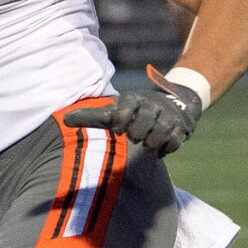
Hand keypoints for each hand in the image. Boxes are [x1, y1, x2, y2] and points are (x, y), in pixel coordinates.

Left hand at [63, 66, 206, 155]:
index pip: (123, 114)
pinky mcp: (182, 126)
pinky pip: (173, 143)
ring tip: (147, 141)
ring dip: (151, 143)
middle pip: (140, 128)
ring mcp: (168, 115)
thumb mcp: (114, 111)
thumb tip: (65, 120)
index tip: (120, 129)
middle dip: (137, 135)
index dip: (121, 124)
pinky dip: (165, 149)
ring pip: (157, 136)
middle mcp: (152, 104)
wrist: (173, 101)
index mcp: (133, 99)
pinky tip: (160, 147)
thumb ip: (91, 117)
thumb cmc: (134, 111)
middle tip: (136, 135)